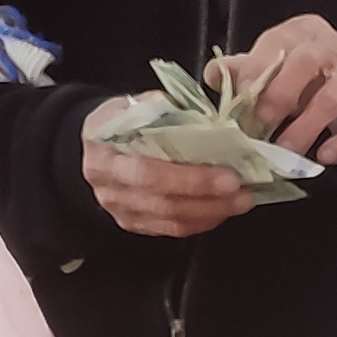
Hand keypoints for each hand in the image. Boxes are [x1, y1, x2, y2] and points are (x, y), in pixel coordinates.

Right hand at [82, 99, 252, 237]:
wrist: (92, 148)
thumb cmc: (116, 123)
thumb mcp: (130, 106)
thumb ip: (160, 109)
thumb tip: (201, 116)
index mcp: (106, 156)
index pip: (150, 174)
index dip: (191, 179)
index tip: (228, 176)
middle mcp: (111, 190)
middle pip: (165, 203)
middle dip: (209, 199)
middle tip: (243, 192)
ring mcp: (122, 211)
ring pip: (172, 222)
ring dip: (212, 213)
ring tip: (241, 201)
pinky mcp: (134, 224)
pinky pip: (172, 230)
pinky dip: (202, 221)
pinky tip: (223, 209)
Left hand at [223, 13, 336, 165]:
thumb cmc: (299, 77)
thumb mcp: (270, 66)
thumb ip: (243, 70)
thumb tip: (214, 75)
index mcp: (302, 31)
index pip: (277, 43)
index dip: (257, 71)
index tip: (241, 101)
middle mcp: (334, 46)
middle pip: (308, 63)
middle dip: (280, 96)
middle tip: (262, 127)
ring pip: (333, 98)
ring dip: (306, 128)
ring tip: (286, 152)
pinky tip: (326, 157)